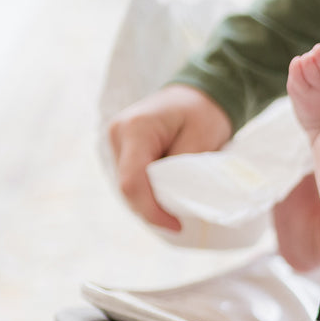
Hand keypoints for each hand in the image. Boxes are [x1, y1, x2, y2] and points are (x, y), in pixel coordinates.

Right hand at [106, 84, 231, 229]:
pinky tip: (167, 202)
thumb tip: (174, 200)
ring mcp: (117, 142)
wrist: (196, 95)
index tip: (176, 225)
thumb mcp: (201, 138)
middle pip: (128, 188)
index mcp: (135, 129)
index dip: (152, 210)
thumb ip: (183, 169)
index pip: (133, 182)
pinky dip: (149, 194)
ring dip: (150, 203)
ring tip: (176, 214)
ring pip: (128, 187)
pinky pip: (133, 180)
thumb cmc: (203, 112)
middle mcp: (117, 134)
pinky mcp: (123, 150)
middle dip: (152, 209)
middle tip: (180, 223)